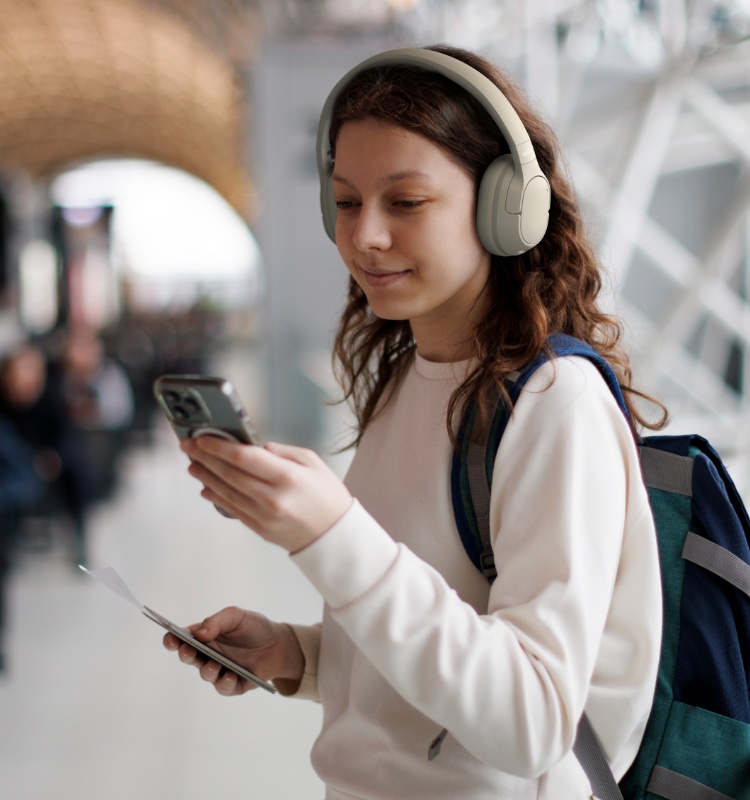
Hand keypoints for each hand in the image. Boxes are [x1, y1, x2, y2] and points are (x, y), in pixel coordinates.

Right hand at [162, 606, 304, 695]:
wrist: (278, 643)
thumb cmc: (254, 627)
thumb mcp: (237, 616)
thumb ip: (217, 621)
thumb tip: (199, 633)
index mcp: (204, 636)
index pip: (182, 638)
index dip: (172, 639)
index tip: (170, 638)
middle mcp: (208, 654)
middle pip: (189, 657)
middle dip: (185, 654)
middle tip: (187, 650)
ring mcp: (219, 670)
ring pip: (205, 674)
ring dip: (207, 669)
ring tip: (214, 664)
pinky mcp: (232, 685)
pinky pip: (223, 687)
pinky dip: (225, 682)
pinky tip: (230, 675)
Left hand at [181, 438, 352, 551]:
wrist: (335, 536)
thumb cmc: (327, 496)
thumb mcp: (312, 462)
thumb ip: (281, 451)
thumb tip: (254, 446)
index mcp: (287, 476)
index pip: (243, 457)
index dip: (218, 445)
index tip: (202, 437)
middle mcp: (272, 497)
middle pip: (229, 473)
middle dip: (205, 457)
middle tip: (188, 445)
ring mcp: (263, 516)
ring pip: (225, 492)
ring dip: (205, 476)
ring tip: (192, 464)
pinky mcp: (259, 528)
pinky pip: (231, 509)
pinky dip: (216, 497)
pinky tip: (206, 487)